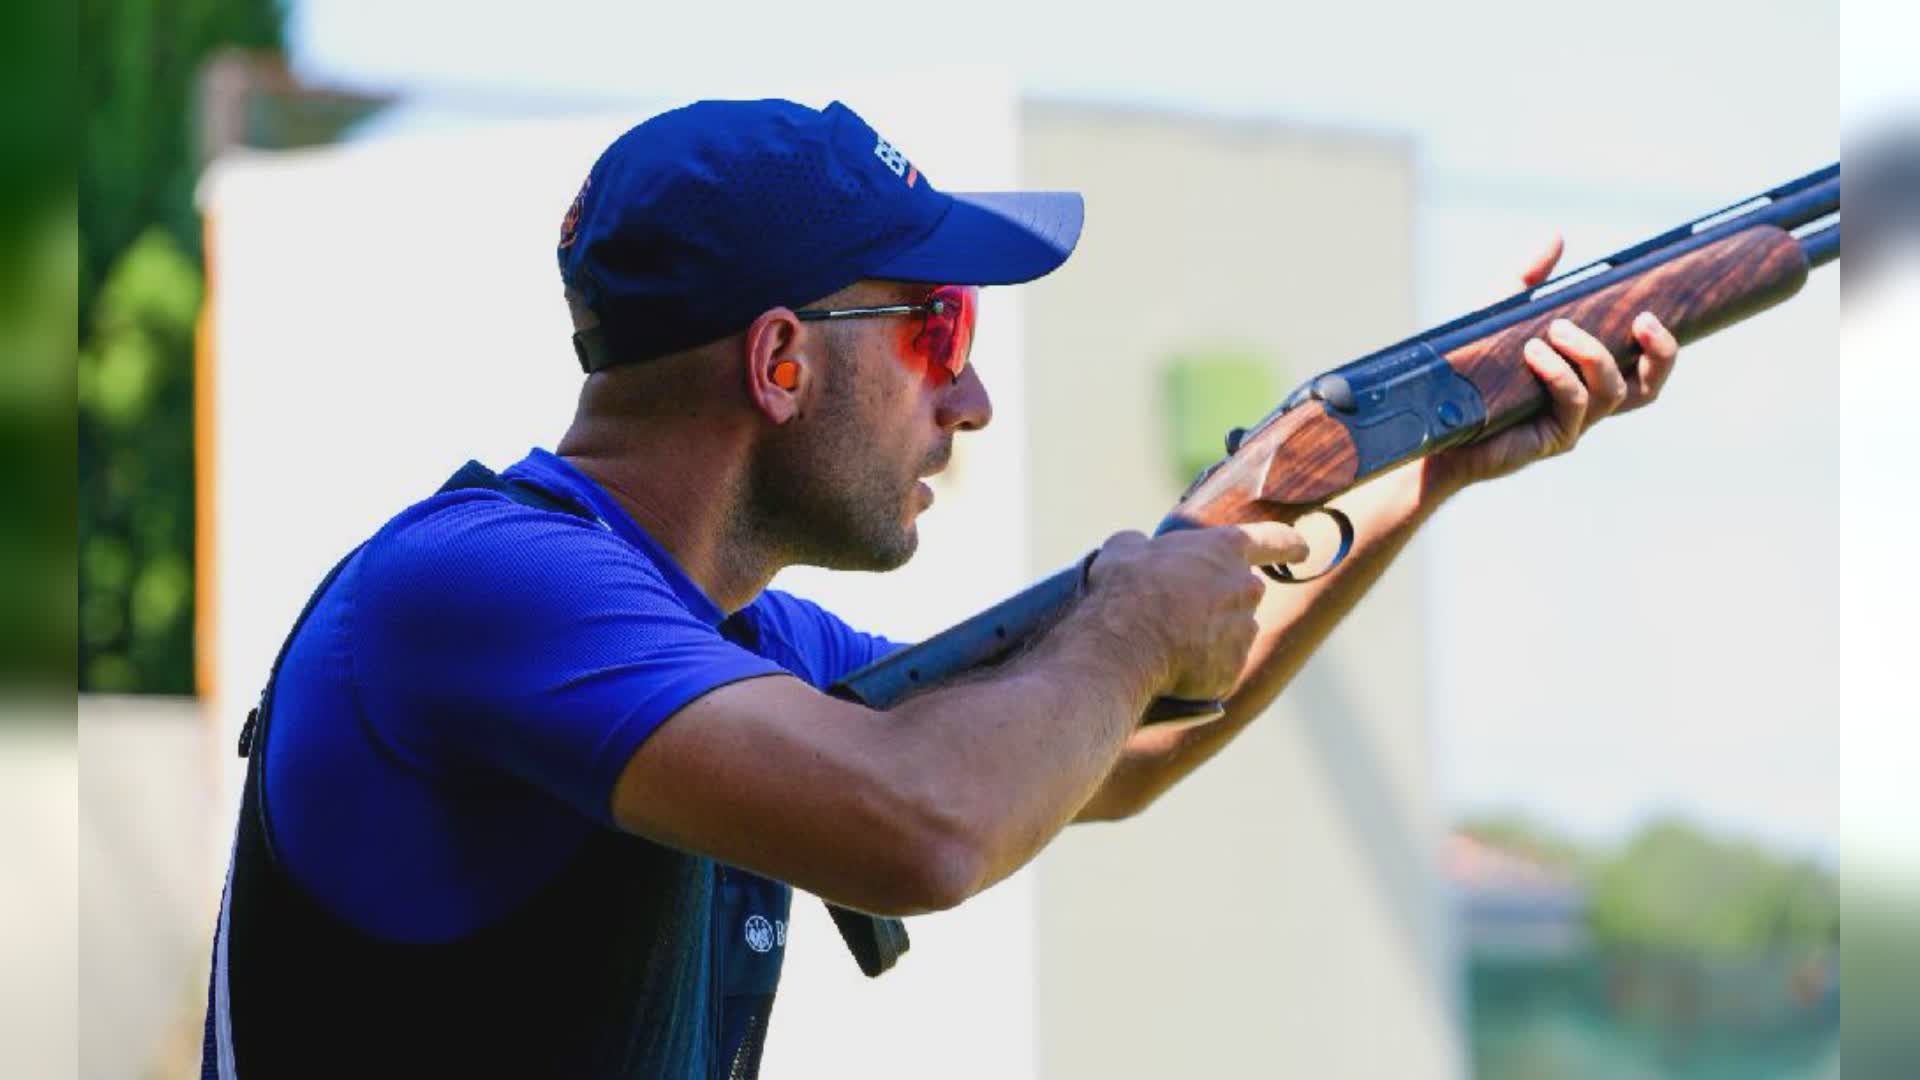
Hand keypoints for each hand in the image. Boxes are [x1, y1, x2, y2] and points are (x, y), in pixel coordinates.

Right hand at [1082, 522, 1306, 701]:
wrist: (1125, 646)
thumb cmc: (1126, 589)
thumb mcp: (1125, 549)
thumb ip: (1142, 545)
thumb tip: (1137, 549)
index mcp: (1226, 549)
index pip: (1273, 540)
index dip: (1289, 544)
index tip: (1303, 549)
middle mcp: (1246, 588)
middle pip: (1245, 591)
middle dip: (1223, 599)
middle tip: (1184, 609)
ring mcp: (1243, 632)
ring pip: (1234, 631)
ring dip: (1211, 635)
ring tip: (1169, 642)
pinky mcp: (1233, 669)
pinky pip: (1221, 666)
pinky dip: (1202, 667)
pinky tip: (1172, 667)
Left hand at [1422, 235, 1681, 497]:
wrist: (1431, 420)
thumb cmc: (1469, 369)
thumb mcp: (1500, 314)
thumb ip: (1528, 277)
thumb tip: (1556, 235)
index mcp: (1586, 377)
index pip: (1645, 368)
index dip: (1663, 346)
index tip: (1651, 312)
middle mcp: (1587, 404)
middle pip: (1648, 389)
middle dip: (1660, 354)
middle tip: (1643, 319)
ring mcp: (1571, 424)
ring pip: (1612, 391)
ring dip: (1591, 353)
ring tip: (1556, 328)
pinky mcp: (1549, 439)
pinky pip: (1571, 404)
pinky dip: (1559, 373)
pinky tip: (1534, 351)